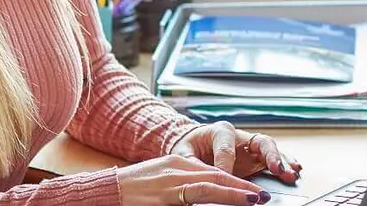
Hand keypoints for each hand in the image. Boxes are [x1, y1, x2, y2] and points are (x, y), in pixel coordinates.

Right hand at [116, 154, 272, 204]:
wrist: (102, 191)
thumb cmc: (131, 191)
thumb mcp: (163, 183)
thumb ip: (186, 188)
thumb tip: (211, 196)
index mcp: (179, 165)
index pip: (215, 172)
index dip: (238, 182)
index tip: (256, 193)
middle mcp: (177, 170)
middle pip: (217, 177)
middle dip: (242, 188)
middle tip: (263, 198)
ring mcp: (168, 185)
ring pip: (208, 187)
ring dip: (232, 195)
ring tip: (252, 201)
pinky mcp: (161, 199)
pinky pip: (190, 200)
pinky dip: (208, 201)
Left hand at [169, 121, 302, 183]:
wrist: (193, 144)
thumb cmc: (189, 146)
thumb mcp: (184, 153)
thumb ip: (192, 164)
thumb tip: (199, 178)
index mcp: (220, 131)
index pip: (226, 149)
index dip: (226, 165)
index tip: (226, 179)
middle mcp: (239, 136)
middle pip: (260, 142)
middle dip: (270, 156)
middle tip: (276, 168)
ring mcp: (250, 146)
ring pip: (271, 150)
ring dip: (282, 161)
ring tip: (290, 173)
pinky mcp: (256, 157)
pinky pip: (273, 159)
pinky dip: (284, 164)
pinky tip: (293, 172)